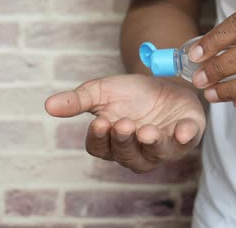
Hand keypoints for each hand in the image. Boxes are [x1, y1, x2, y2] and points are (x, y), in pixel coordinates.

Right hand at [45, 74, 205, 172]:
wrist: (160, 80)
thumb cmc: (128, 94)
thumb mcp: (100, 91)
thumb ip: (77, 101)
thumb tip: (48, 105)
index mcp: (112, 143)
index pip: (100, 149)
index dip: (99, 138)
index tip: (100, 122)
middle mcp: (137, 151)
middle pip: (126, 155)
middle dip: (124, 141)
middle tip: (123, 123)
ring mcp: (163, 146)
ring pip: (155, 154)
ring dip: (151, 144)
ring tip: (146, 131)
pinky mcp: (187, 135)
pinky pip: (187, 142)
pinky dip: (184, 137)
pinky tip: (181, 130)